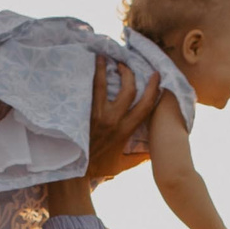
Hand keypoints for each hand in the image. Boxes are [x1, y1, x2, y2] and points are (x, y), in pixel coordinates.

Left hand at [85, 56, 161, 183]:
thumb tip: (150, 153)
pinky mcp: (82, 113)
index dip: (153, 89)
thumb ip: (137, 157)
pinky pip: (86, 91)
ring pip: (101, 85)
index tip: (156, 76)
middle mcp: (112, 120)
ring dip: (102, 68)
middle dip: (129, 74)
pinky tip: (86, 67)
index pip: (145, 106)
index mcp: (125, 130)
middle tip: (124, 64)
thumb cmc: (98, 167)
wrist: (73, 171)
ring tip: (102, 57)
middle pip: (127, 90)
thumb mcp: (122, 164)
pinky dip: (87, 78)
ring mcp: (96, 115)